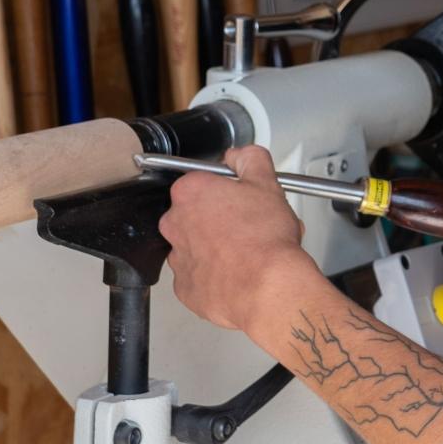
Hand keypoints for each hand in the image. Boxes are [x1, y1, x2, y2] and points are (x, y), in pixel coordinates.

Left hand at [158, 147, 320, 334]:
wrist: (267, 288)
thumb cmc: (265, 241)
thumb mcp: (266, 183)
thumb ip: (249, 158)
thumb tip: (240, 155)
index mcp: (190, 192)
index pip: (202, 182)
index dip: (226, 191)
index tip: (241, 199)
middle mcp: (175, 224)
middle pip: (196, 214)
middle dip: (219, 219)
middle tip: (248, 226)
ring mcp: (178, 258)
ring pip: (196, 246)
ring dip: (216, 247)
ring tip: (247, 253)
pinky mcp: (186, 288)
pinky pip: (198, 277)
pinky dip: (214, 275)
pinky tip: (237, 273)